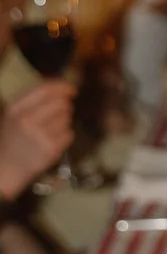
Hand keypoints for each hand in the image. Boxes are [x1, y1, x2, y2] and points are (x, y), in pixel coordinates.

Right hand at [0, 82, 74, 199]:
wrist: (7, 166)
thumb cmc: (14, 137)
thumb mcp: (14, 113)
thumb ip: (34, 99)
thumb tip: (61, 86)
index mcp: (15, 108)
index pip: (44, 90)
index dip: (61, 86)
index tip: (71, 88)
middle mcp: (27, 121)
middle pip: (61, 103)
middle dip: (64, 106)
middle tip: (58, 113)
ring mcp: (40, 136)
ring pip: (67, 118)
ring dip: (63, 122)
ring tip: (49, 130)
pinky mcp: (51, 149)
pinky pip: (69, 134)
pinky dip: (64, 136)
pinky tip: (52, 140)